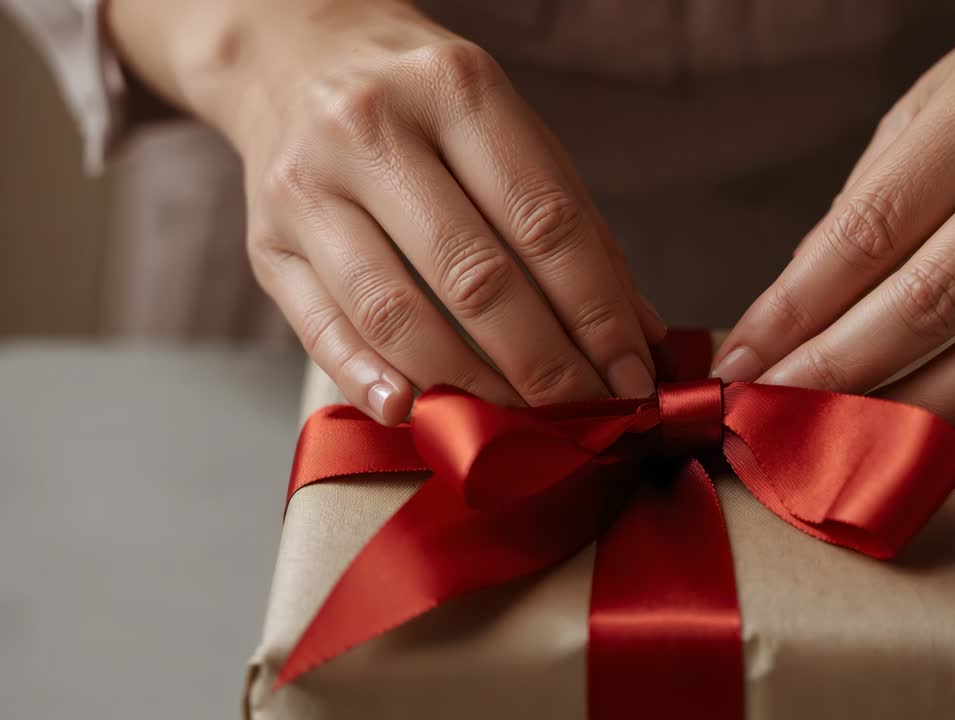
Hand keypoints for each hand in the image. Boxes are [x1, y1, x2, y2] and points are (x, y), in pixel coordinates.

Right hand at [110, 0, 663, 423]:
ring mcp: (308, 187)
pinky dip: (372, 382)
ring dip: (471, 388)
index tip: (631, 374)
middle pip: (476, 277)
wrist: (291, 55)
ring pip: (398, 314)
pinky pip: (323, 329)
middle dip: (544, 364)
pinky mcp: (265, 242)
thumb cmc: (420, 101)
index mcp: (454, 89)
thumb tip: (636, 328)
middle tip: (588, 412)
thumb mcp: (503, 125)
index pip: (545, 221)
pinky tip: (417, 413)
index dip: (597, 313)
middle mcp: (373, 129)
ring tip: (521, 424)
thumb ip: (570, 220)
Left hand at [715, 0, 954, 441]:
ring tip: (869, 436)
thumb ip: (871, 202)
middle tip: (789, 414)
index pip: (871, 233)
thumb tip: (799, 305)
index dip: (795, 313)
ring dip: (930, 409)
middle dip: (845, 374)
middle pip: (940, 300)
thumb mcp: (935, 102)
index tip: (746, 364)